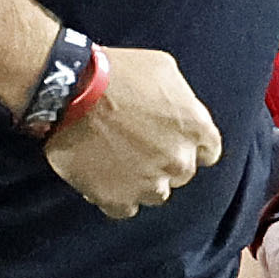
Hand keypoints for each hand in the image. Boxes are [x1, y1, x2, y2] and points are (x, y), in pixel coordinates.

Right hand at [47, 44, 224, 220]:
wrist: (71, 91)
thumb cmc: (116, 72)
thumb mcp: (163, 69)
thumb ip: (182, 98)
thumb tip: (182, 110)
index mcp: (195, 128)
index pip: (208, 150)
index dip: (188, 144)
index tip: (172, 140)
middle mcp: (178, 160)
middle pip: (181, 172)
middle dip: (164, 161)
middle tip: (138, 146)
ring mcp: (149, 183)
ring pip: (156, 193)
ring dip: (142, 181)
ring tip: (118, 162)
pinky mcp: (117, 199)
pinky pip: (125, 208)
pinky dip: (115, 196)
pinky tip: (103, 178)